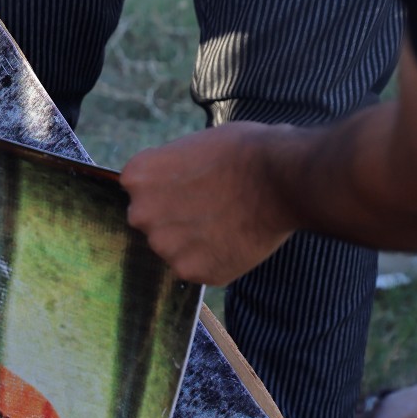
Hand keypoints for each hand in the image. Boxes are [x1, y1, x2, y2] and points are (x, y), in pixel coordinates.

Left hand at [121, 123, 296, 284]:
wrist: (279, 178)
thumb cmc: (242, 151)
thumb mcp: (191, 147)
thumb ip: (168, 172)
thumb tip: (168, 187)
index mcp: (137, 177)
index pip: (141, 190)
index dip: (169, 187)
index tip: (193, 184)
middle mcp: (141, 214)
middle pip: (153, 221)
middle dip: (175, 217)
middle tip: (211, 206)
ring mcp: (164, 246)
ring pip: (174, 248)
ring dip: (194, 241)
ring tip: (227, 223)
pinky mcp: (191, 271)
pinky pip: (197, 267)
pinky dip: (214, 259)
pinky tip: (234, 240)